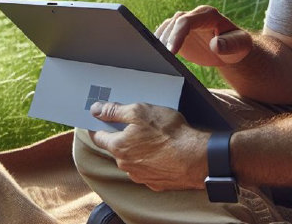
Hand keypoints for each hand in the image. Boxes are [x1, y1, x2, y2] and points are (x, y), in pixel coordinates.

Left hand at [89, 102, 208, 190]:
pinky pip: (147, 169)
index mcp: (118, 147)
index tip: (101, 119)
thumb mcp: (139, 112)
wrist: (196, 158)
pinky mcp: (155, 182)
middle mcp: (125, 165)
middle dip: (122, 136)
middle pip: (116, 147)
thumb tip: (95, 110)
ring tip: (155, 137)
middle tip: (137, 124)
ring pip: (132, 159)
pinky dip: (151, 160)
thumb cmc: (169, 134)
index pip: (98, 137)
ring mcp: (140, 176)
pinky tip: (162, 151)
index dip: (98, 125)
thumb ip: (115, 111)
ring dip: (138, 149)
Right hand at [155, 5, 252, 66]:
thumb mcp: (240, 45)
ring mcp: (186, 23)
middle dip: (166, 38)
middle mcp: (195, 16)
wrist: (232, 49)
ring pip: (168, 26)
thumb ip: (230, 44)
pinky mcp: (179, 32)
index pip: (188, 21)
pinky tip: (154, 52)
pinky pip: (165, 33)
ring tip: (155, 55)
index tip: (171, 51)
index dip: (177, 35)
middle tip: (161, 56)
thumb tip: (216, 45)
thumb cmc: (237, 45)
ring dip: (160, 39)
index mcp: (209, 15)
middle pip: (175, 22)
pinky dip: (158, 41)